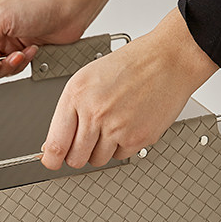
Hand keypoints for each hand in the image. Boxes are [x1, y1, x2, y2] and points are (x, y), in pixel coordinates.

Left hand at [40, 8, 219, 169]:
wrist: (169, 60)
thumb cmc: (131, 66)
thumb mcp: (88, 79)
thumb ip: (69, 111)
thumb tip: (54, 143)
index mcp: (77, 96)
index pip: (55, 144)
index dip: (51, 159)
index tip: (52, 162)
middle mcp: (95, 113)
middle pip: (75, 158)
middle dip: (77, 154)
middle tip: (86, 141)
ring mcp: (117, 128)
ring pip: (97, 160)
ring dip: (101, 150)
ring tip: (112, 124)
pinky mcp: (137, 139)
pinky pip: (120, 156)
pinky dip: (122, 145)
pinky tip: (128, 124)